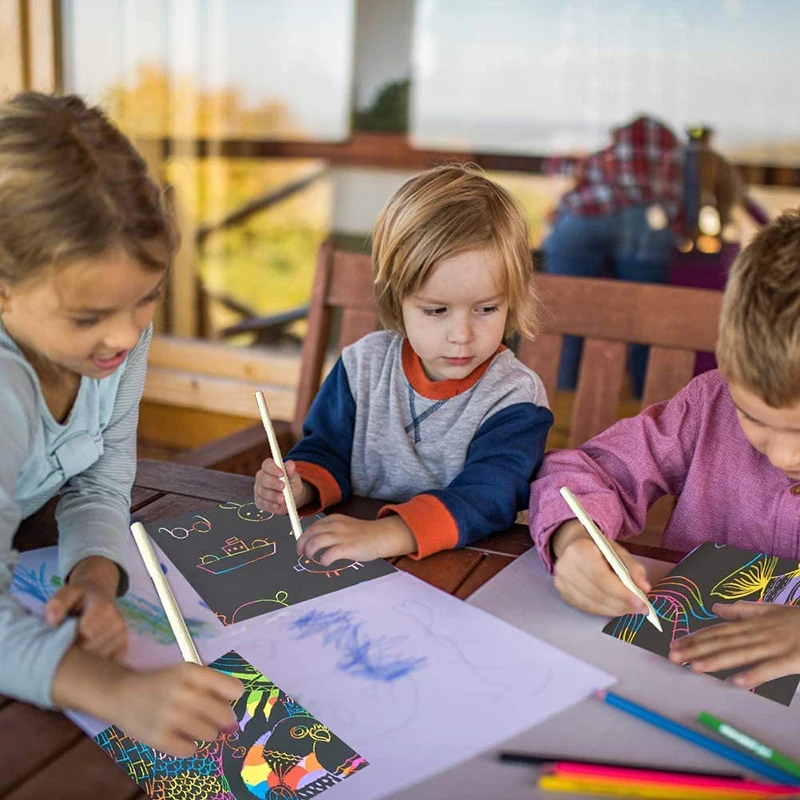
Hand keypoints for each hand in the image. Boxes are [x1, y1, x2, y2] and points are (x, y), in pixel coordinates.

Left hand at [46, 556, 126, 659]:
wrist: (100, 593)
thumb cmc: (81, 596)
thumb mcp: (68, 591)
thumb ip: (58, 602)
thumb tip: (52, 619)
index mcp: (103, 607)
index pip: (86, 633)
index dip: (70, 640)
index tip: (59, 640)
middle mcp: (117, 621)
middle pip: (91, 648)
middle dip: (75, 651)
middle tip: (64, 646)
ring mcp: (122, 635)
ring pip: (99, 659)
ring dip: (84, 659)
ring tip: (76, 648)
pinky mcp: (124, 646)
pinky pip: (107, 663)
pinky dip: (95, 663)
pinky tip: (87, 655)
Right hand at [116, 663, 243, 756]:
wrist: (122, 694)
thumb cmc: (161, 683)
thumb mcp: (185, 672)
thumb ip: (211, 684)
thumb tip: (235, 710)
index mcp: (192, 672)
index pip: (234, 689)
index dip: (233, 696)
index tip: (226, 699)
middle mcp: (183, 693)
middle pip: (224, 715)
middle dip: (222, 718)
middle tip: (210, 716)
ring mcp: (170, 717)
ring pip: (210, 734)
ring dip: (205, 731)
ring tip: (190, 723)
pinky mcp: (159, 739)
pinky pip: (190, 750)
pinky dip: (188, 745)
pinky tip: (179, 735)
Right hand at [254, 459, 312, 513]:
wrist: (292, 496)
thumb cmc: (291, 483)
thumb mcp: (294, 477)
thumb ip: (291, 471)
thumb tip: (290, 464)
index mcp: (268, 468)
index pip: (267, 464)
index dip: (273, 468)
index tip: (282, 474)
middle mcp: (261, 478)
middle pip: (263, 478)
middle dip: (273, 483)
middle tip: (283, 487)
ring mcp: (259, 490)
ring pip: (263, 492)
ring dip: (273, 496)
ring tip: (282, 499)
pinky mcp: (259, 501)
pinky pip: (263, 503)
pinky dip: (271, 505)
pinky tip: (278, 506)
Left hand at [296, 514, 415, 563]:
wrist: (380, 536)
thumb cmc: (362, 534)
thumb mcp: (343, 525)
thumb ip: (330, 530)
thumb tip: (313, 541)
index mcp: (333, 519)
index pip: (311, 527)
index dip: (303, 538)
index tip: (301, 546)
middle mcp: (335, 525)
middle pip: (310, 533)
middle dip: (302, 545)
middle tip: (302, 554)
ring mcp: (341, 536)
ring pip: (316, 542)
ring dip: (310, 552)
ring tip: (312, 558)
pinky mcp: (348, 548)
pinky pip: (329, 554)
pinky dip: (323, 559)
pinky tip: (325, 562)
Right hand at [550, 519, 650, 616]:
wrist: (572, 544)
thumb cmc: (597, 547)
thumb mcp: (617, 550)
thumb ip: (633, 568)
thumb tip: (644, 588)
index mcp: (579, 550)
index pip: (601, 578)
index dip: (622, 593)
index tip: (642, 603)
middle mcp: (566, 567)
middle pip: (597, 594)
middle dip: (622, 605)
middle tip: (641, 609)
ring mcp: (562, 582)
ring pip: (593, 605)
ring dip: (615, 610)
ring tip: (631, 608)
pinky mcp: (563, 593)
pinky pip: (587, 608)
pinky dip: (604, 610)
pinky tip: (616, 607)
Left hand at [669, 602, 799, 688]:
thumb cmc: (799, 619)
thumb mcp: (769, 609)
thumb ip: (742, 610)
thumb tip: (715, 608)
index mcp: (752, 623)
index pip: (718, 631)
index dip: (696, 637)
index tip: (674, 643)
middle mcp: (758, 633)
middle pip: (723, 642)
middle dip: (697, 649)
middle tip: (673, 656)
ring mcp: (774, 646)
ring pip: (740, 654)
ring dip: (717, 661)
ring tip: (695, 667)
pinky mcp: (791, 660)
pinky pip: (770, 669)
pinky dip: (753, 675)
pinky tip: (737, 682)